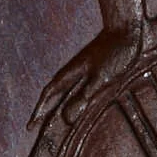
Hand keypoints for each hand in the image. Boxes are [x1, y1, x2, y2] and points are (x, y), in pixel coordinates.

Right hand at [29, 22, 146, 129]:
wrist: (126, 29)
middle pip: (53, 94)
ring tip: (51, 119)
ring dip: (57, 104)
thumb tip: (66, 118)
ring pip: (65, 90)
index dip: (39, 111)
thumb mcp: (101, 78)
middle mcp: (73, 71)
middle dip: (44, 110)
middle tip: (34, 127)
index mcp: (70, 73)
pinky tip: (77, 103)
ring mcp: (83, 68)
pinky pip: (78, 86)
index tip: (29, 126)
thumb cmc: (115, 53)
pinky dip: (73, 97)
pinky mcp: (94, 68)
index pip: (48, 95)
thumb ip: (84, 97)